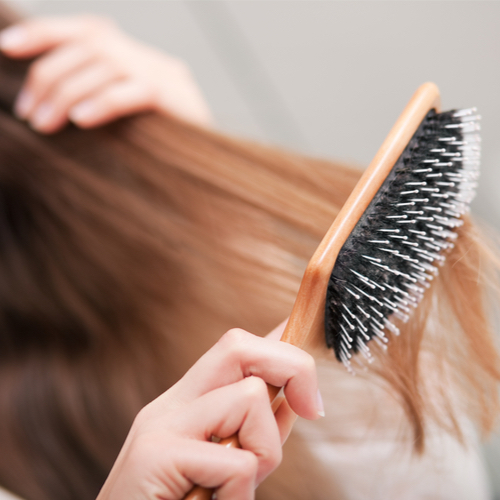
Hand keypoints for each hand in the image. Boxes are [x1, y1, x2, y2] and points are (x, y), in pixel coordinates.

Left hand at [0, 15, 211, 132]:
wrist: (208, 165)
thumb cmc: (160, 144)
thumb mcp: (124, 114)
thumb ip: (96, 95)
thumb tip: (47, 100)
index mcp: (132, 56)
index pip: (85, 30)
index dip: (43, 33)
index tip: (7, 46)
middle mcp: (146, 57)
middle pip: (88, 46)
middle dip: (48, 77)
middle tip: (29, 114)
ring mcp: (162, 74)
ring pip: (104, 66)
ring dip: (65, 94)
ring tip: (44, 125)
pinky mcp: (174, 97)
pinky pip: (132, 91)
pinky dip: (102, 102)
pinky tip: (81, 121)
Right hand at [97, 328, 322, 499]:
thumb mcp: (220, 467)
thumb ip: (252, 433)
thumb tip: (292, 401)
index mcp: (186, 404)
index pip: (235, 349)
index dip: (278, 341)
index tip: (305, 341)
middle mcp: (171, 404)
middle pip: (238, 345)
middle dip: (291, 367)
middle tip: (310, 410)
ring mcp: (161, 424)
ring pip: (250, 397)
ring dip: (263, 453)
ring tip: (232, 490)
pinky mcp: (156, 455)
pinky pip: (237, 464)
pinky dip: (240, 496)